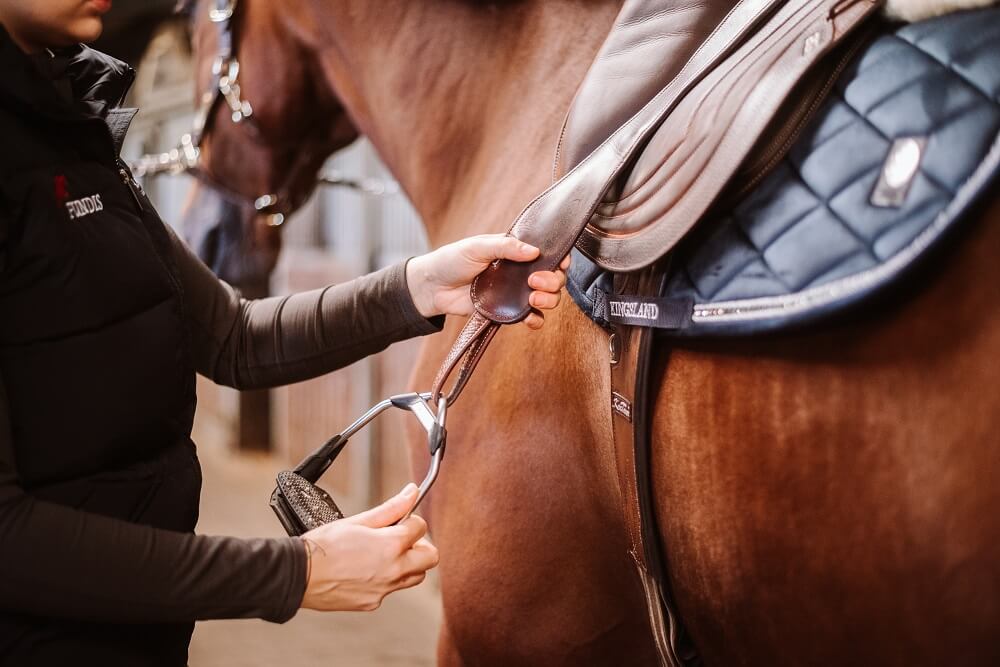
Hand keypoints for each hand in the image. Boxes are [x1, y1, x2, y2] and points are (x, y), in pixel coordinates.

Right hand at [299, 484, 438, 611]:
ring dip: (407, 564)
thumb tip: (411, 492)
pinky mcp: (372, 603)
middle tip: (401, 539)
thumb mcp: (358, 520)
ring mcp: (384, 590)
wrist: (298, 575)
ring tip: (383, 554)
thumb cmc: (323, 546)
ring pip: (414, 577)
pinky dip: (385, 579)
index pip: (421, 528)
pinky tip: (366, 570)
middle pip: (430, 558)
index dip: (411, 519)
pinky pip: (391, 590)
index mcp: (391, 546)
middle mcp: (393, 571)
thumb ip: (391, 508)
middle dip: (420, 545)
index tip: (400, 519)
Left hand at [406, 234, 570, 329]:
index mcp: (516, 251)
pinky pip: (530, 318)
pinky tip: (530, 318)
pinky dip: (536, 320)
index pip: (547, 254)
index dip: (560, 258)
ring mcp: (515, 293)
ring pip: (547, 298)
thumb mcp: (478, 246)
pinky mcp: (507, 311)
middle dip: (553, 281)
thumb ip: (505, 246)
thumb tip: (534, 251)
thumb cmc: (453, 260)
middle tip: (535, 281)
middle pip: (553, 278)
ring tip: (533, 299)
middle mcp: (520, 272)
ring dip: (548, 300)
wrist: (433, 287)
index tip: (561, 262)